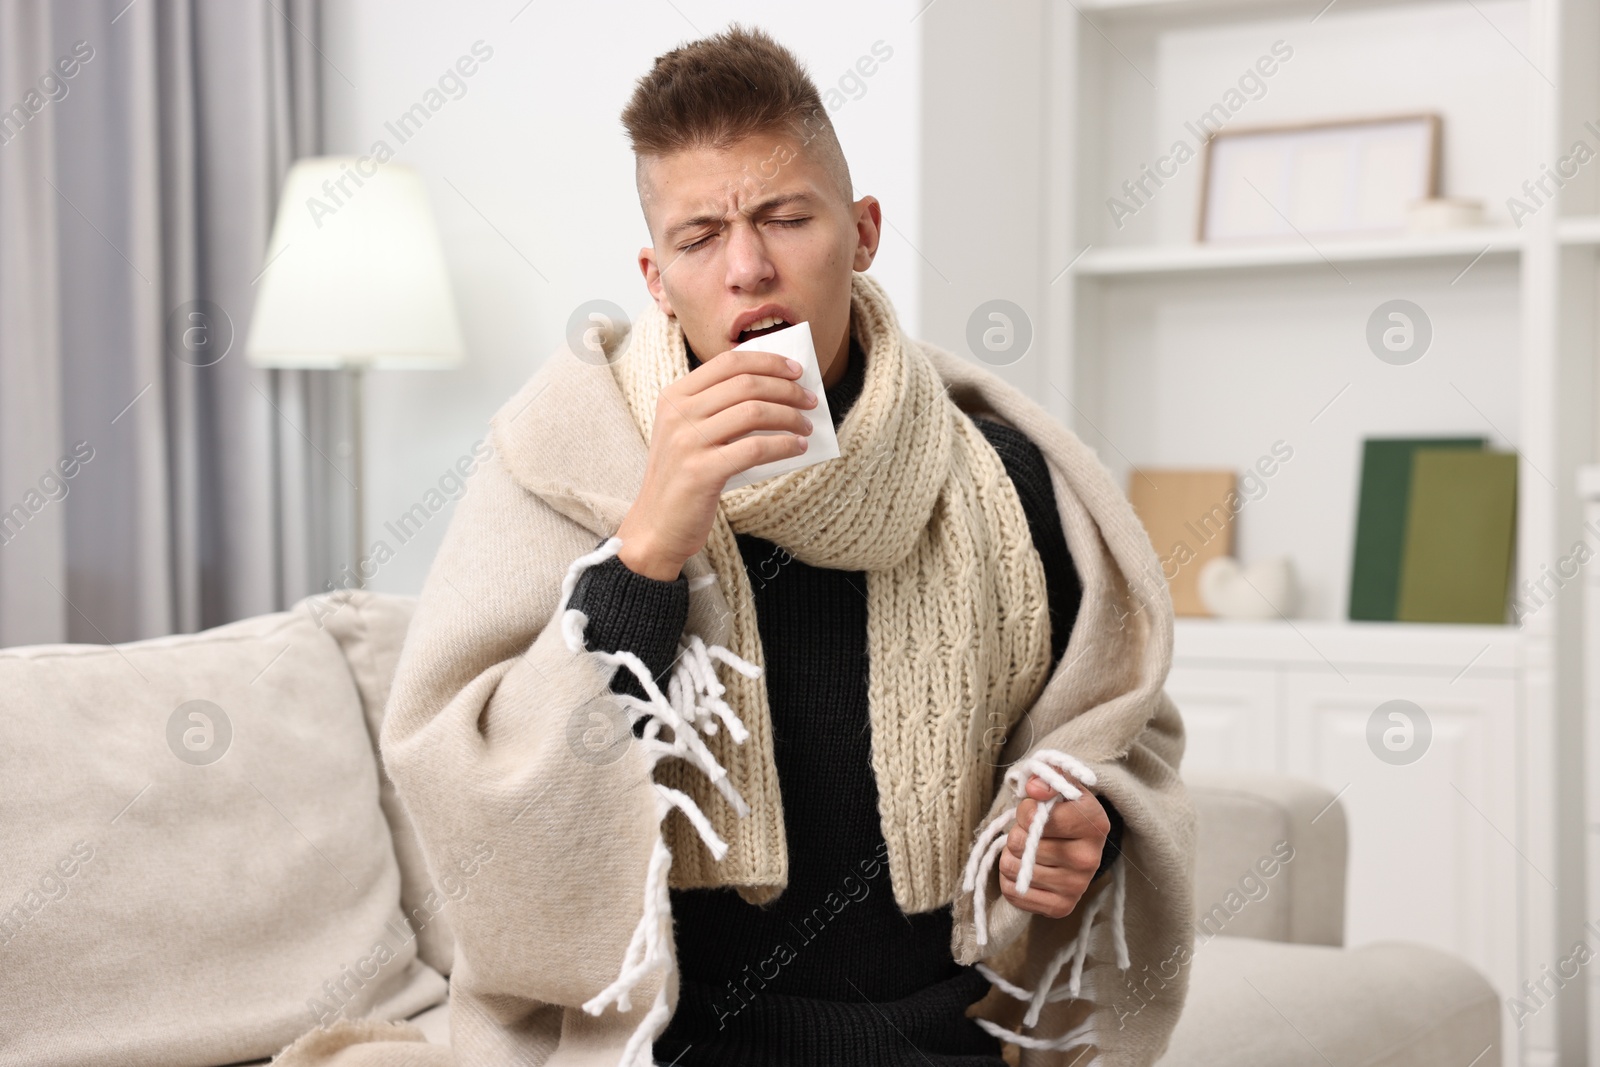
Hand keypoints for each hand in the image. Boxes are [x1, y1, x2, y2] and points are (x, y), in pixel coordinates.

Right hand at [615, 348, 818, 579]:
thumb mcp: (688, 433)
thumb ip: (719, 410)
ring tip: (806, 427)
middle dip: (786, 389)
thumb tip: (776, 392)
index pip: (728, 362)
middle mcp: (678, 413)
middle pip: (745, 384)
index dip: (767, 362)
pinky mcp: (701, 472)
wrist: (656, 526)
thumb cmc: (683, 479)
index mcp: (674, 396)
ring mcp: (687, 442)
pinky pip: (755, 449)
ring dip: (790, 417)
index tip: (796, 371)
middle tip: (810, 400)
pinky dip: (784, 445)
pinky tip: (797, 448)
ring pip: (753, 412)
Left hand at [997, 774, 1110, 919]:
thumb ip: (1048, 778)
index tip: (1034, 810)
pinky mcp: (1061, 908)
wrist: (1077, 846)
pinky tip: (1026, 871)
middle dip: (1017, 833)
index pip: (1040, 817)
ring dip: (1010, 856)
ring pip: (1013, 867)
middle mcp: (1090, 858)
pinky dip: (1009, 880)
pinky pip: (1013, 892)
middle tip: (1030, 833)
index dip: (1026, 811)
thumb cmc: (1064, 811)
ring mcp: (1076, 887)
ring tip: (1028, 850)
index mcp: (1094, 824)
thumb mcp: (1060, 787)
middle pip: (1021, 843)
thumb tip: (1034, 789)